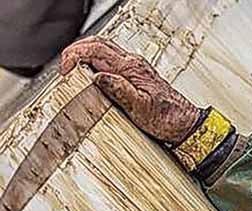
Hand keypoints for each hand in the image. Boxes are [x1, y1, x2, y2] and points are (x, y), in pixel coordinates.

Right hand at [59, 37, 200, 143]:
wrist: (186, 125)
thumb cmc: (168, 118)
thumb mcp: (141, 107)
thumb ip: (119, 90)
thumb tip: (98, 77)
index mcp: (132, 68)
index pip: (96, 49)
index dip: (76, 55)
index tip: (66, 69)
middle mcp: (133, 64)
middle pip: (98, 44)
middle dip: (77, 52)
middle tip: (65, 68)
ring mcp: (135, 69)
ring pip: (104, 51)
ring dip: (85, 57)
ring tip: (74, 71)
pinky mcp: (137, 77)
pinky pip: (111, 62)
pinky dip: (96, 64)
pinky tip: (91, 77)